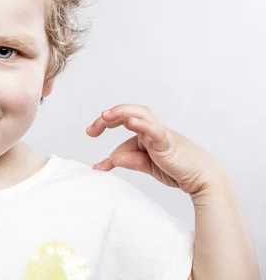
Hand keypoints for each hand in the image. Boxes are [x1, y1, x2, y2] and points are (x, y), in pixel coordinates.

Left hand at [86, 104, 226, 194]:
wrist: (202, 178)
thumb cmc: (177, 168)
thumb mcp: (146, 165)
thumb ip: (129, 160)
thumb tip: (110, 158)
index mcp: (144, 133)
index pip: (121, 122)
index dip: (103, 124)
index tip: (90, 133)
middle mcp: (151, 129)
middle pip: (127, 113)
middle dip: (107, 118)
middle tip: (91, 130)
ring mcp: (160, 134)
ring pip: (141, 114)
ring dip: (121, 113)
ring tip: (105, 116)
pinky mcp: (169, 143)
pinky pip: (155, 131)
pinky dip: (144, 126)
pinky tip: (132, 123)